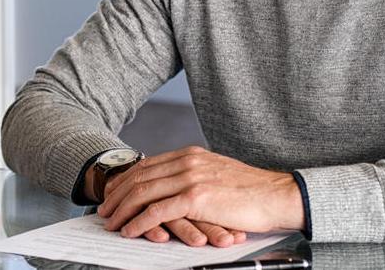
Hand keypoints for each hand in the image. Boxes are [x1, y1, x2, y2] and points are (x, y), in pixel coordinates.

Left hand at [97, 146, 303, 242]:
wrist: (279, 195)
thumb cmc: (252, 191)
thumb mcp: (216, 174)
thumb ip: (194, 176)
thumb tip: (173, 188)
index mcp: (190, 155)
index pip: (146, 166)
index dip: (125, 180)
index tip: (113, 193)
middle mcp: (186, 162)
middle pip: (139, 177)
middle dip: (117, 195)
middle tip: (104, 210)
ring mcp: (190, 178)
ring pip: (143, 193)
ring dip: (123, 210)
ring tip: (112, 223)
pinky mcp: (196, 198)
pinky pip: (157, 211)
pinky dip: (139, 222)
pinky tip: (131, 230)